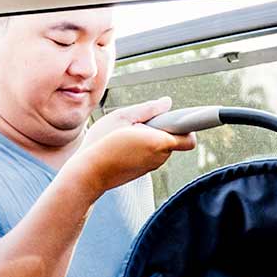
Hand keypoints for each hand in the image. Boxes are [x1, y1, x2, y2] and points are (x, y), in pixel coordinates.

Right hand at [67, 97, 195, 194]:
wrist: (87, 174)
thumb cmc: (101, 144)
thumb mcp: (122, 117)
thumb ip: (149, 109)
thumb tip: (166, 103)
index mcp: (159, 143)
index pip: (189, 138)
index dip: (186, 124)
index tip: (177, 117)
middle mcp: (160, 158)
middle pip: (172, 137)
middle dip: (160, 127)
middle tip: (137, 124)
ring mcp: (152, 166)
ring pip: (160, 145)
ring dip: (149, 137)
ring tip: (126, 134)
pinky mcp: (143, 171)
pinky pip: (150, 154)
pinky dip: (142, 147)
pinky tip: (123, 144)